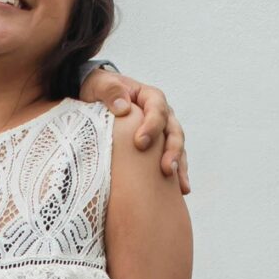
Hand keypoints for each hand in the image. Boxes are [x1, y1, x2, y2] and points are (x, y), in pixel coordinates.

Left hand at [78, 68, 188, 193]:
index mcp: (150, 97)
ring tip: (180, 186)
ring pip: (177, 148)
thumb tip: (123, 107)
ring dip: (179, 166)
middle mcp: (162, 115)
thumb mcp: (100, 85)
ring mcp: (163, 132)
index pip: (157, 109)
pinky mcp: (159, 148)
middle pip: (174, 131)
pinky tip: (180, 192)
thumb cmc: (100, 90)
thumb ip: (110, 90)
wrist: (98, 99)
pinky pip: (172, 160)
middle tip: (165, 169)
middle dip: (172, 151)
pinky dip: (177, 176)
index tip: (140, 143)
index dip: (152, 126)